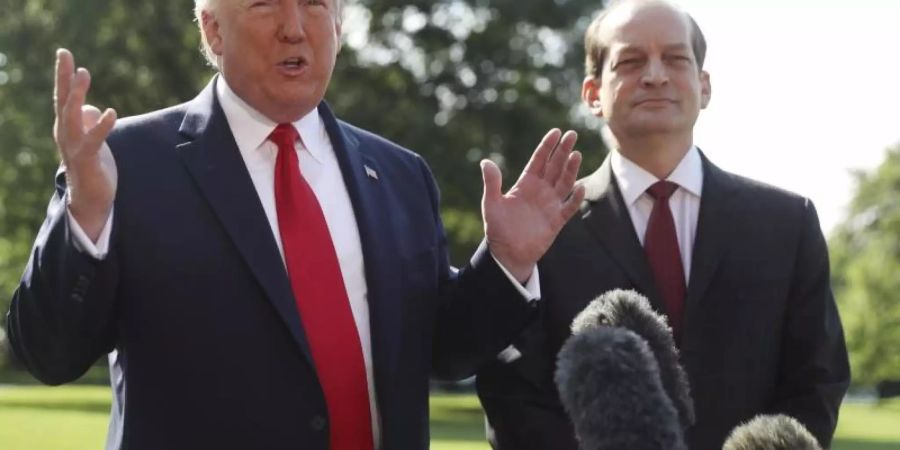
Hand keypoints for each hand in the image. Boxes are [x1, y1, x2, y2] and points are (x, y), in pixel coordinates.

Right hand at [53, 49, 117, 240]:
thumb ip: (88, 122)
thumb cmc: (90, 166)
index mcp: (66, 126)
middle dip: (64, 77)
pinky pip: (94, 140)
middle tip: (65, 54)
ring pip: (72, 116)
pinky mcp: (88, 160)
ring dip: (77, 94)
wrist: (89, 200)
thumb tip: (92, 109)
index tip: (64, 53)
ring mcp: (74, 146)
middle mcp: (65, 133)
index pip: (63, 96)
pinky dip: (101, 126)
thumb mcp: (89, 139)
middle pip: (63, 100)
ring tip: (83, 73)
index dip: (64, 75)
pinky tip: (110, 112)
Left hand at [481, 129, 584, 281]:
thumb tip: (486, 162)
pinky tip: (580, 187)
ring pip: (564, 182)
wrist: (507, 254)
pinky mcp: (557, 221)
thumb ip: (491, 183)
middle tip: (572, 134)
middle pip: (555, 166)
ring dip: (571, 169)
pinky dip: (575, 198)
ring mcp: (550, 204)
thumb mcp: (491, 204)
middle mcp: (541, 191)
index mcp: (526, 184)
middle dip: (563, 151)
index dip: (547, 146)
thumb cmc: (498, 229)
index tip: (556, 131)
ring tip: (576, 154)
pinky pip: (568, 207)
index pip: (539, 160)